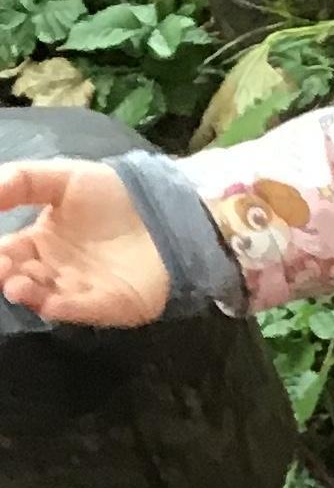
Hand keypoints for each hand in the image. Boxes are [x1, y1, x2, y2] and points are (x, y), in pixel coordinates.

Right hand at [0, 159, 170, 325]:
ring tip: (16, 286)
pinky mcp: (113, 304)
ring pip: (50, 297)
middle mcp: (58, 271)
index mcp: (42, 242)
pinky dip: (67, 307)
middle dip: (8, 276)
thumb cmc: (112, 194)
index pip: (9, 252)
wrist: (162, 207)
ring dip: (31, 294)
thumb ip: (21, 181)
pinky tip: (50, 302)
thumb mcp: (63, 178)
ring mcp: (85, 290)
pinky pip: (85, 309)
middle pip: (25, 279)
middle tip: (1, 269)